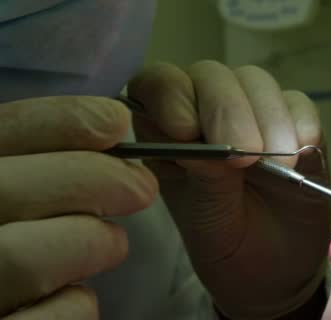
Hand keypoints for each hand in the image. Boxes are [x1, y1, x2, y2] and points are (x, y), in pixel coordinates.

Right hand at [0, 97, 157, 317]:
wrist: (10, 304)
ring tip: (113, 243)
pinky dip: (75, 304)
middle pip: (7, 189)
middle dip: (93, 178)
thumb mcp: (19, 187)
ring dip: (90, 243)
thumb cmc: (19, 238)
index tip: (116, 121)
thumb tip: (111, 123)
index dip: (60, 120)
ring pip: (23, 257)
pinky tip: (74, 293)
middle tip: (142, 188)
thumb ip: (45, 158)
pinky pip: (49, 318)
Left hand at [129, 61, 330, 318]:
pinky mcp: (295, 124)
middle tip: (246, 156)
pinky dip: (301, 124)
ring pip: (256, 81)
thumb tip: (212, 142)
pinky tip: (300, 157)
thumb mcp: (206, 219)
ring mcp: (254, 114)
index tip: (186, 131)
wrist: (277, 270)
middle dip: (227, 109)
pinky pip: (299, 103)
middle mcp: (207, 113)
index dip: (169, 94)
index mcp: (168, 134)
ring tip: (279, 165)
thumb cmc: (228, 246)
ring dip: (269, 118)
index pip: (156, 84)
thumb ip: (204, 175)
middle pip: (211, 75)